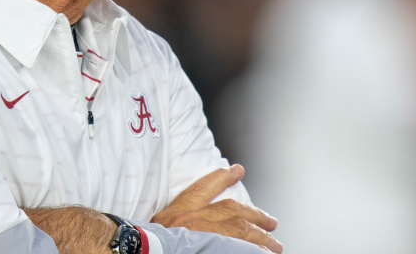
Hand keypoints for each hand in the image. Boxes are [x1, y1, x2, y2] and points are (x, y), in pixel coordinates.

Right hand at [151, 164, 281, 252]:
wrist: (141, 251)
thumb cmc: (148, 245)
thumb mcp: (157, 231)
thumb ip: (175, 225)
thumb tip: (191, 228)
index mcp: (176, 215)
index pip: (202, 189)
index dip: (221, 178)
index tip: (237, 170)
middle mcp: (190, 222)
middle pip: (230, 210)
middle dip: (254, 214)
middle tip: (271, 221)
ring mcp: (202, 236)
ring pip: (240, 230)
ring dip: (260, 237)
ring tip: (274, 246)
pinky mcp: (210, 247)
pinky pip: (237, 248)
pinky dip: (252, 250)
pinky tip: (263, 253)